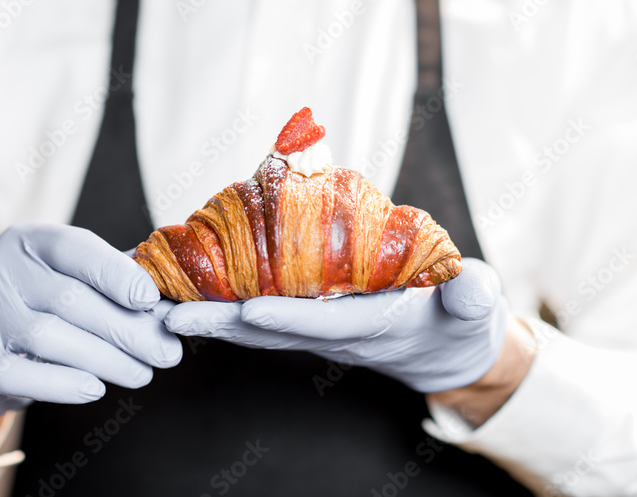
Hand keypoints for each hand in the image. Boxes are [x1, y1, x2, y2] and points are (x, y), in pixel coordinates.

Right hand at [0, 224, 180, 417]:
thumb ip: (118, 278)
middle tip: (166, 352)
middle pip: (68, 298)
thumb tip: (171, 298)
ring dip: (104, 359)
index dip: (115, 272)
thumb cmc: (49, 301)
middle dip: (125, 328)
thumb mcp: (75, 275)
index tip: (151, 300)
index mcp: (29, 240)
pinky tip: (96, 388)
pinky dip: (62, 384)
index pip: (74, 247)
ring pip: (48, 336)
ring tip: (142, 373)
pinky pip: (21, 375)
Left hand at [164, 258, 508, 392]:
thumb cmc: (461, 320)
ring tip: (159, 302)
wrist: (448, 347)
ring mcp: (317, 328)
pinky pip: (260, 310)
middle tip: (169, 314)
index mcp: (373, 326)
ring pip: (256, 322)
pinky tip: (190, 290)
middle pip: (270, 328)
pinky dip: (223, 303)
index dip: (288, 315)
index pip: (325, 322)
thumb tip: (476, 289)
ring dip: (209, 314)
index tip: (248, 308)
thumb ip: (474, 297)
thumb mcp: (476, 307)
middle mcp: (334, 332)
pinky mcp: (309, 318)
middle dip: (221, 321)